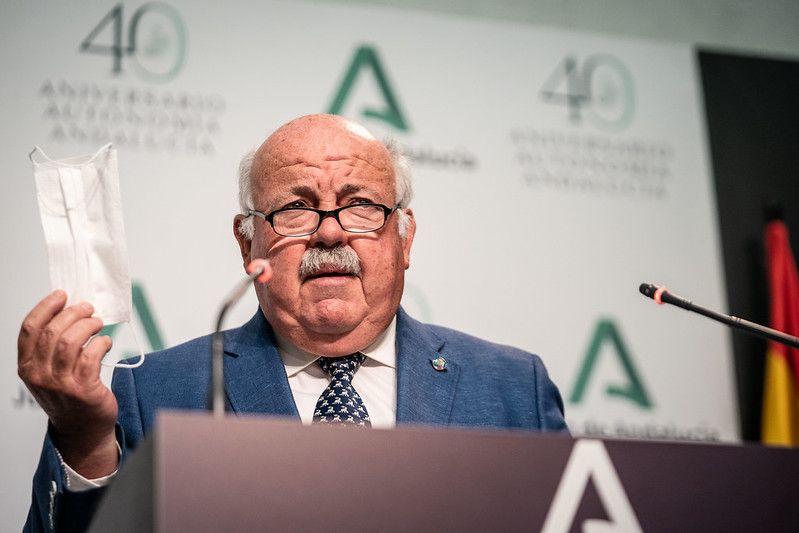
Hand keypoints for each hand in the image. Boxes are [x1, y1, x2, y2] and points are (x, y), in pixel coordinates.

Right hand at [18, 290, 118, 477]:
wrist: (82, 428)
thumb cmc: (68, 394)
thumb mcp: (48, 371)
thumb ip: (51, 345)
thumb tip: (68, 309)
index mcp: (27, 366)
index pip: (29, 329)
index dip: (46, 307)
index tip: (62, 295)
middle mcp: (39, 375)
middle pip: (52, 331)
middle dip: (73, 313)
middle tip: (88, 308)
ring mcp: (60, 384)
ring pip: (70, 341)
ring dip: (88, 325)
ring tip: (97, 323)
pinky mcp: (82, 389)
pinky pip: (91, 356)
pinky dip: (100, 343)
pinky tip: (105, 342)